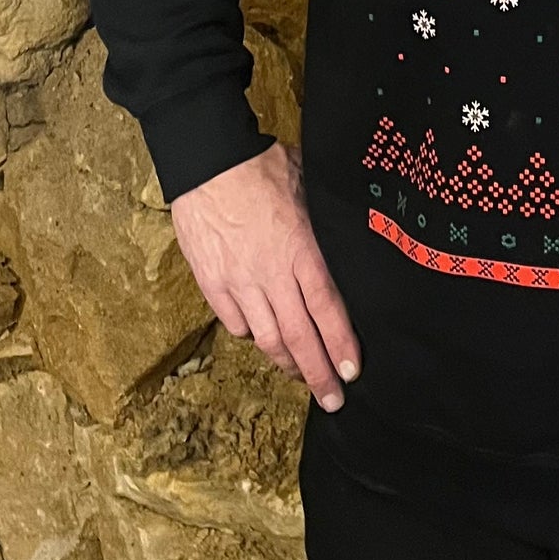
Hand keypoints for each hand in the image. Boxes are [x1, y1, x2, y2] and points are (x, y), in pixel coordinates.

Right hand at [169, 139, 360, 411]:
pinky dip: (251, 334)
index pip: (327, 309)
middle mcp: (271, 274)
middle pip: (299, 337)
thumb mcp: (308, 185)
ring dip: (286, 363)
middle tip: (333, 400)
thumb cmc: (261, 165)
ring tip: (301, 376)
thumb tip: (349, 228)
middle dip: (318, 374)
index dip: (341, 345)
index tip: (352, 372)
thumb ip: (325, 220)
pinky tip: (263, 338)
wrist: (206, 159)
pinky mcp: (211, 282)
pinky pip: (234, 322)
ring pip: (266, 338)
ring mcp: (239, 282)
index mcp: (302, 250)